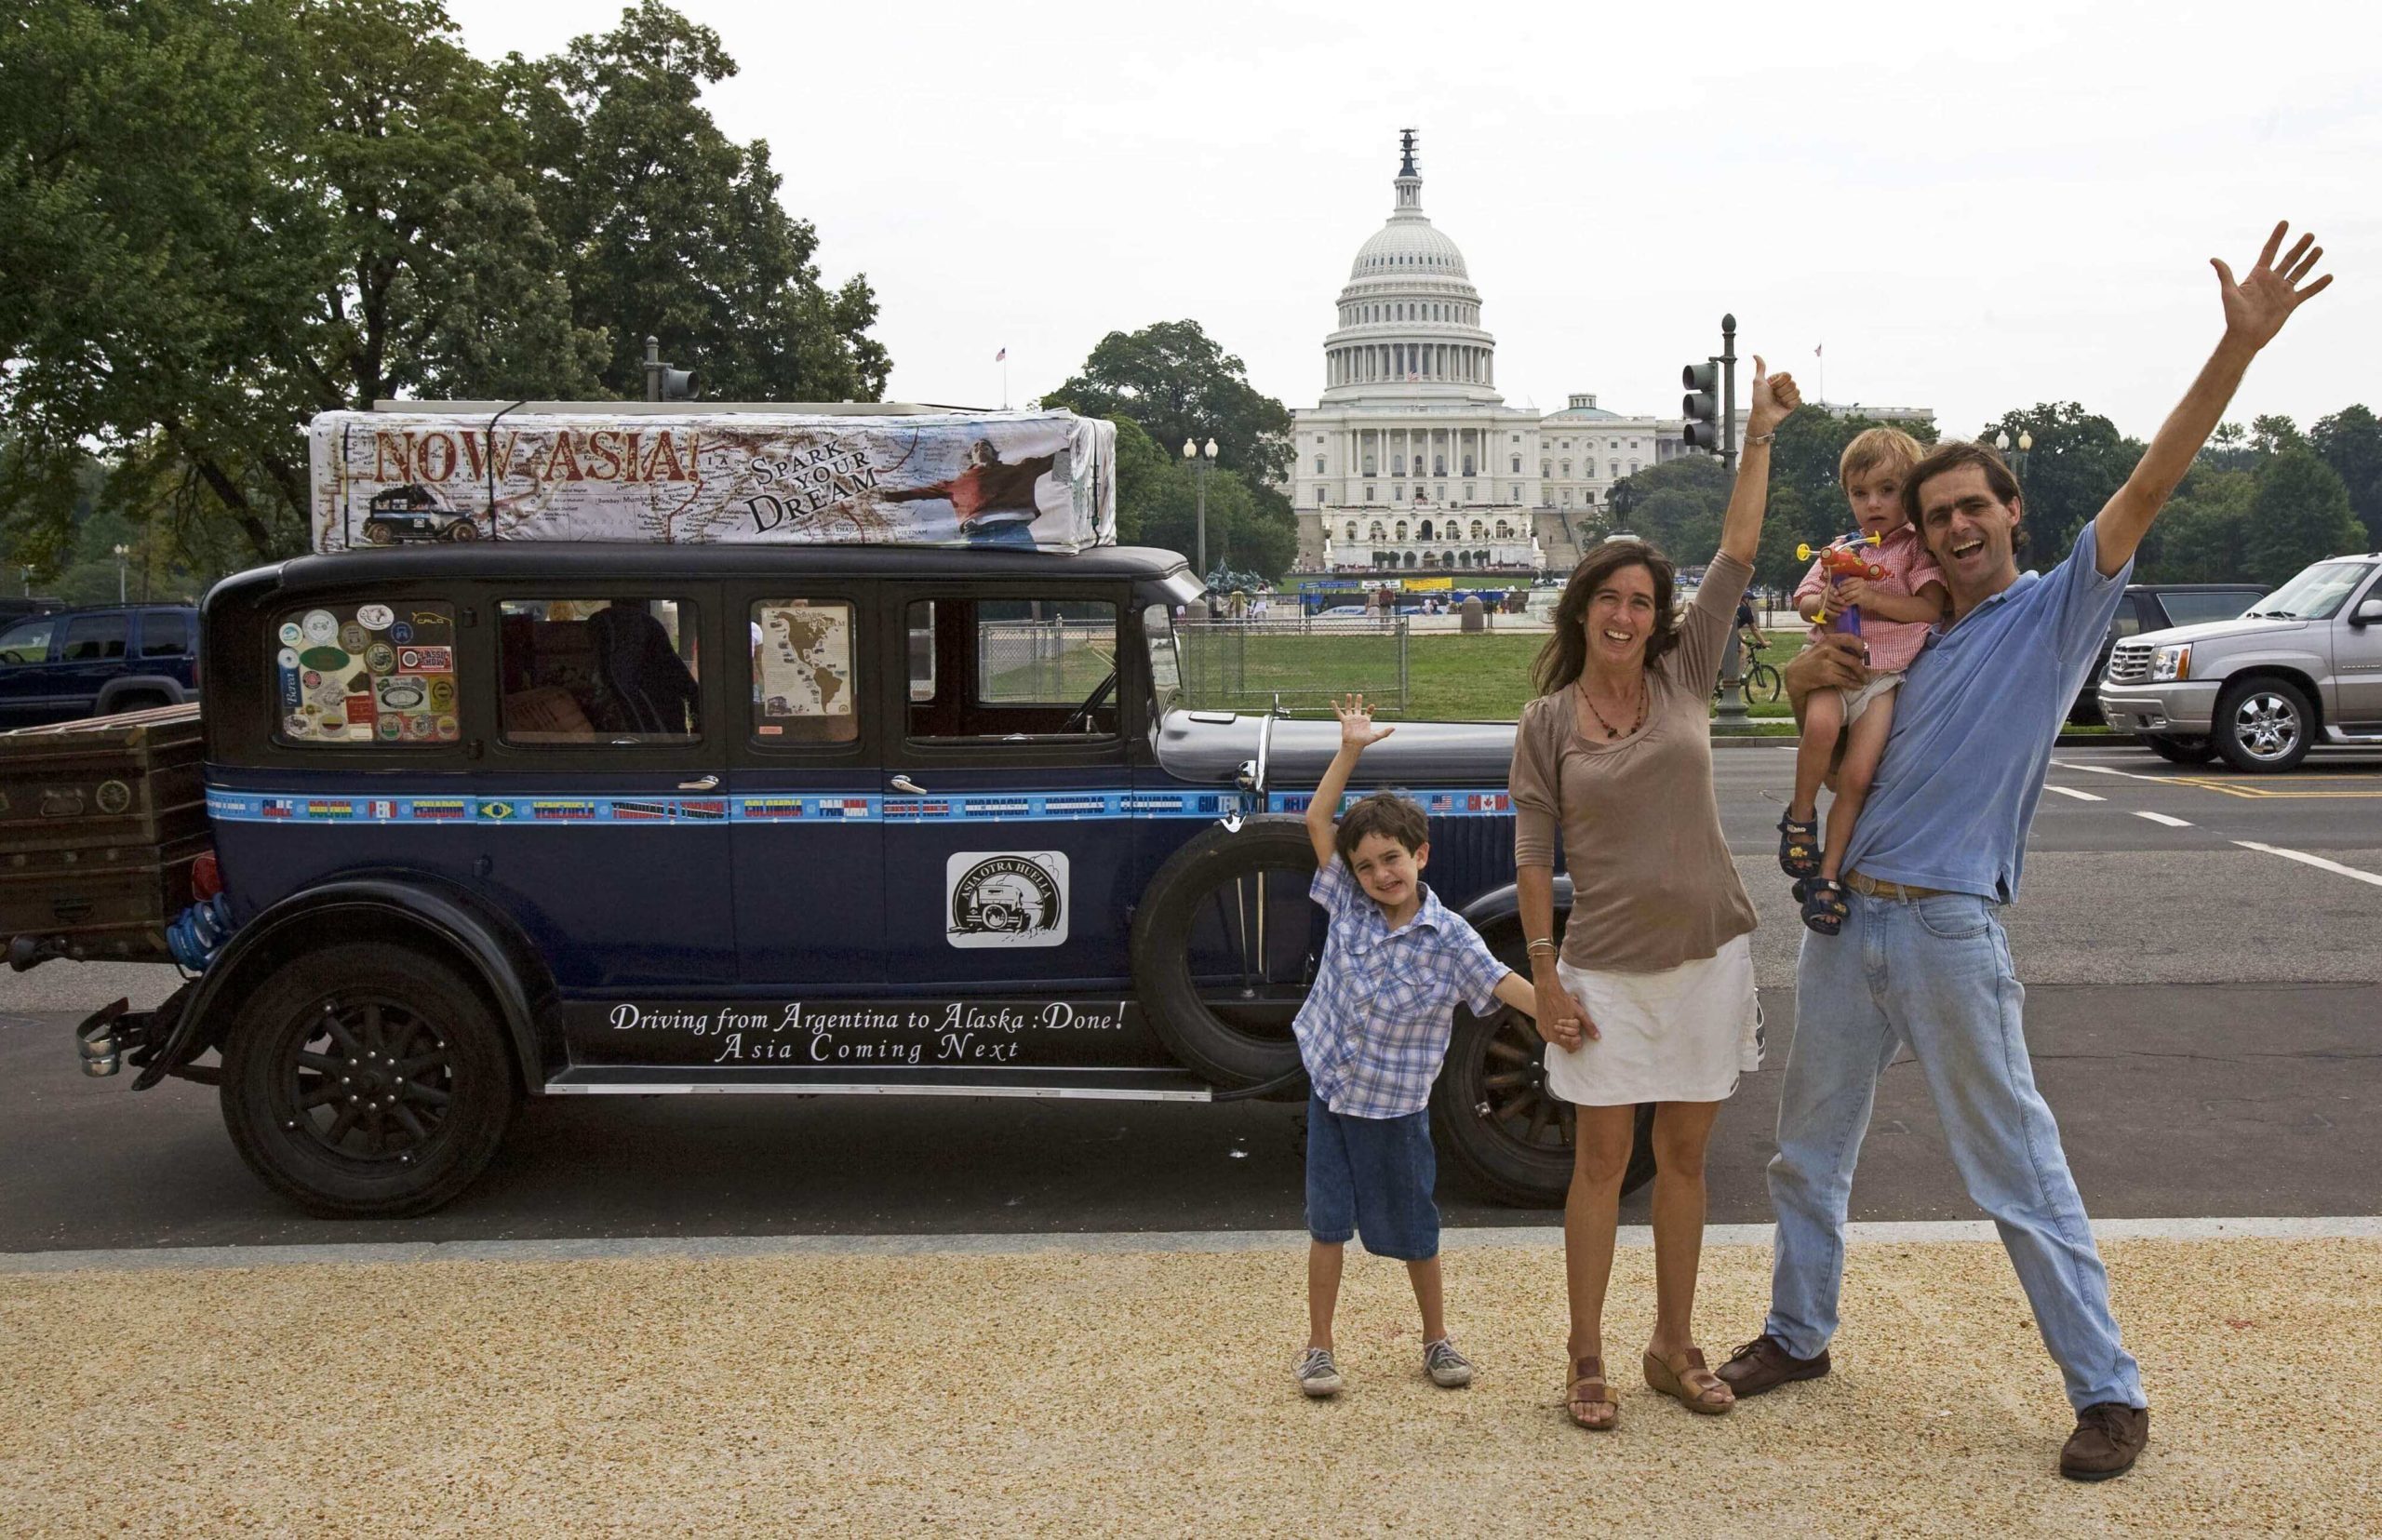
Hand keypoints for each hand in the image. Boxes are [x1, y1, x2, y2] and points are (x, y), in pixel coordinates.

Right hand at [1333, 692, 1393, 749]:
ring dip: (1349, 702)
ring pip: (1349, 708)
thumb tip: (1394, 728)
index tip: (1373, 705)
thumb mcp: (1376, 736)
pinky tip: (1333, 702)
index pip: (1368, 712)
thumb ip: (1385, 732)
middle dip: (1359, 701)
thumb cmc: (1364, 741)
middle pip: (1358, 708)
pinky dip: (1335, 707)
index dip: (1370, 708)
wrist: (1354, 744)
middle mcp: (1358, 719)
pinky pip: (1339, 713)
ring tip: (1349, 694)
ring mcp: (1351, 719)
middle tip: (1360, 695)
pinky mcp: (1344, 721)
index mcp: (1365, 721)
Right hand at [1533, 977, 1597, 1050]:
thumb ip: (1588, 1026)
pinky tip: (1556, 1021)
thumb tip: (1597, 1037)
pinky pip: (1548, 1034)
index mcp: (1562, 1036)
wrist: (1547, 992)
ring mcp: (1544, 1033)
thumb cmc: (1564, 1002)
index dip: (1577, 1040)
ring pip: (1556, 1040)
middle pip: (1564, 1044)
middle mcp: (1551, 1038)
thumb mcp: (1579, 1013)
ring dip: (1561, 1034)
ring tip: (1564, 1022)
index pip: (1572, 1048)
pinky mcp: (1539, 1028)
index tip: (1578, 1033)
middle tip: (1571, 1025)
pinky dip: (1553, 1030)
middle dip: (1569, 1037)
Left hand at [1748, 356, 1801, 437]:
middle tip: (1774, 396)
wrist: (1763, 416)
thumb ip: (1760, 368)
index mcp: (1778, 380)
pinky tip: (1784, 406)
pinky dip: (1790, 403)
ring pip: (1796, 391)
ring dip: (1785, 398)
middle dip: (1781, 391)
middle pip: (1793, 383)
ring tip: (1778, 402)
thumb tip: (1755, 354)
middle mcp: (1784, 386)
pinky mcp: (1794, 404)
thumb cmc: (1759, 399)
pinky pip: (1799, 399)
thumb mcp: (1758, 382)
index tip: (1771, 387)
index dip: (1779, 382)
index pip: (1788, 375)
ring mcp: (1790, 395)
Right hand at [1784, 631, 1866, 713]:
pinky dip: (1853, 685)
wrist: (1795, 674)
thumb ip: (1836, 645)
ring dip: (1858, 678)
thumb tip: (1858, 649)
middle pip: (1853, 660)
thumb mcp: (1821, 647)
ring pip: (1849, 672)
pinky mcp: (1825, 676)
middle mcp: (1827, 649)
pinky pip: (1845, 681)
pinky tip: (1857, 686)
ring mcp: (1826, 663)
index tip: (1863, 655)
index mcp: (1828, 639)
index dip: (1861, 647)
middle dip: (1862, 670)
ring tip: (1862, 681)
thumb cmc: (1811, 661)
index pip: (1851, 639)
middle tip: (1866, 675)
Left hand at [1834, 576, 1872, 607]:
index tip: (1838, 588)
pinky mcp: (1861, 598)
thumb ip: (1849, 585)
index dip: (1841, 584)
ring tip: (1840, 600)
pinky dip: (1846, 603)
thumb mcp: (1858, 586)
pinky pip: (1850, 601)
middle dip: (1840, 592)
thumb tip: (1837, 587)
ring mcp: (1861, 591)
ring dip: (1843, 598)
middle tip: (1837, 595)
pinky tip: (1845, 604)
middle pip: (1846, 587)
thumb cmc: (1864, 592)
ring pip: (1847, 594)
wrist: (1875, 599)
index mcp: (1859, 579)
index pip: (1847, 580)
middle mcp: (1861, 584)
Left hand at [2216, 222, 2331, 351]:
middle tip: (2310, 234)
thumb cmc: (2234, 315)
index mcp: (2258, 275)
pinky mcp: (2291, 303)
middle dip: (2299, 247)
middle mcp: (2272, 280)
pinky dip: (2318, 285)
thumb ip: (2225, 275)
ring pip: (2299, 272)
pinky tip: (2329, 276)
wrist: (2245, 336)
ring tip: (2319, 248)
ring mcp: (2282, 291)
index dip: (2277, 237)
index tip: (2285, 222)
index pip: (2269, 251)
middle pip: (2288, 259)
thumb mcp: (2229, 293)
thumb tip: (2213, 258)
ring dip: (2310, 261)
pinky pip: (2307, 292)